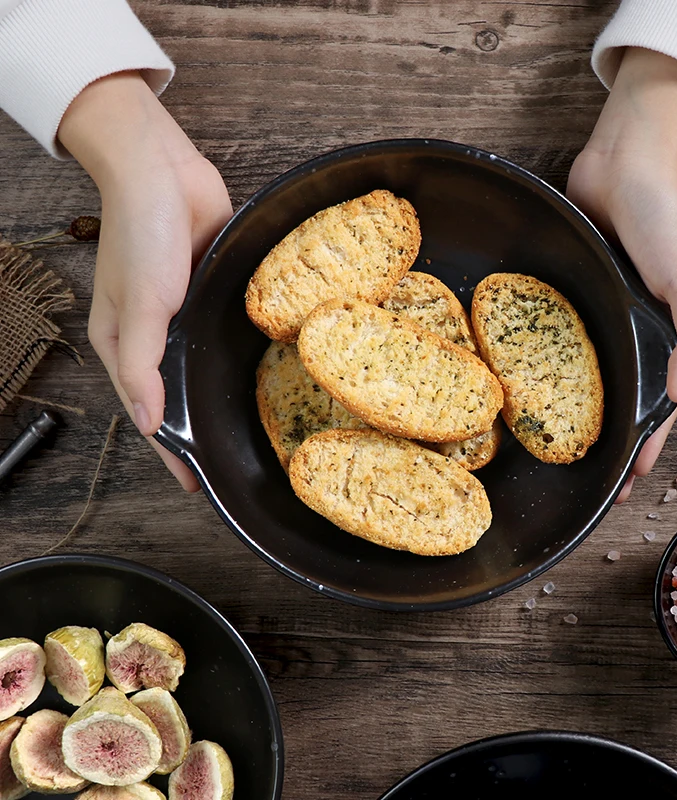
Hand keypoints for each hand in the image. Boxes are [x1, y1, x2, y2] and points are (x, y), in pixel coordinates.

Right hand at [59, 72, 231, 490]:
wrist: (164, 174)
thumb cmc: (141, 235)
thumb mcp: (139, 307)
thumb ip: (142, 366)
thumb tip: (146, 420)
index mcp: (124, 345)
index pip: (148, 411)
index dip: (169, 448)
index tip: (193, 481)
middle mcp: (154, 336)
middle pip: (177, 395)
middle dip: (198, 428)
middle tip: (229, 461)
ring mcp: (184, 316)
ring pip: (202, 367)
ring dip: (217, 395)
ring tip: (246, 427)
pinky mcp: (210, 295)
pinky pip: (222, 334)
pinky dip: (233, 356)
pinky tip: (254, 372)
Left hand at [567, 48, 676, 501]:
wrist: (624, 164)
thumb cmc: (665, 217)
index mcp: (670, 335)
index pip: (660, 404)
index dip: (647, 445)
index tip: (627, 483)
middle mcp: (636, 331)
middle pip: (624, 398)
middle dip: (610, 441)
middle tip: (585, 478)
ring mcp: (603, 315)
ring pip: (592, 375)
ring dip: (581, 411)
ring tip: (559, 447)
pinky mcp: (572, 295)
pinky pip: (561, 338)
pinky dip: (552, 365)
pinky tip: (535, 388)